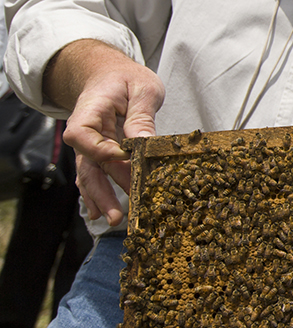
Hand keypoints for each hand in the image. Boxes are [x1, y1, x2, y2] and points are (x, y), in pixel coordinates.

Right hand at [47, 40, 164, 225]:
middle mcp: (85, 132)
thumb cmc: (125, 79)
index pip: (84, 135)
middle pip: (86, 164)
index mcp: (90, 111)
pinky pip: (95, 174)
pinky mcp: (99, 153)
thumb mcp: (142, 89)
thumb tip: (142, 143)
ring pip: (90, 174)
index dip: (102, 150)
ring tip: (113, 220)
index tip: (124, 158)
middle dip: (101, 191)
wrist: (108, 75)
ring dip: (101, 198)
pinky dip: (98, 193)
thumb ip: (141, 116)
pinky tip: (101, 212)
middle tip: (116, 215)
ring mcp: (90, 145)